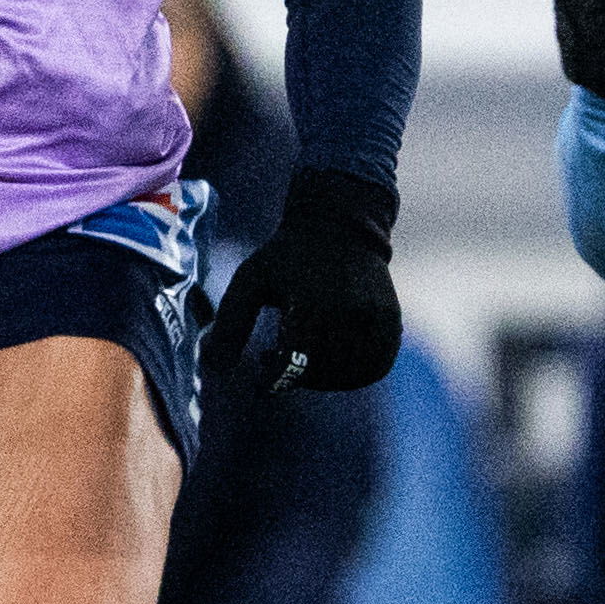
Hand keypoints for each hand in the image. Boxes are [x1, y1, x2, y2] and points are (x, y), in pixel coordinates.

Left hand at [205, 167, 399, 394]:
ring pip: (347, 377)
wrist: (340, 224)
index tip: (261, 371)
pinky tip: (331, 357)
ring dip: (323, 377)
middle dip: (294, 374)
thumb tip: (213, 369)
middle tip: (277, 354)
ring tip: (305, 354)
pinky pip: (373, 368)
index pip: (293, 366)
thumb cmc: (287, 255)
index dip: (272, 379)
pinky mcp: (391, 324)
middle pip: (318, 374)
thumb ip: (230, 324)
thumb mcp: (250, 280)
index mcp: (312, 303)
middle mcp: (349, 314)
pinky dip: (352, 372)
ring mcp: (375, 320)